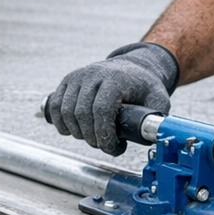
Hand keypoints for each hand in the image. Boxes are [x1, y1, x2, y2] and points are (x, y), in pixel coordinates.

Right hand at [44, 42, 178, 154]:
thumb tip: (154, 136)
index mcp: (115, 79)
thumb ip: (158, 115)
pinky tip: (74, 131)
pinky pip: (55, 106)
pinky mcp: (67, 82)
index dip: (103, 134)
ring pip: (65, 112)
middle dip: (91, 138)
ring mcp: (77, 77)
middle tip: (104, 146)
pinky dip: (61, 123)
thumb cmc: (144, 86)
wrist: (131, 67)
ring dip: (77, 133)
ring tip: (93, 139)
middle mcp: (93, 75)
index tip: (112, 147)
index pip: (101, 109)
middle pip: (82, 114)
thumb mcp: (159, 97)